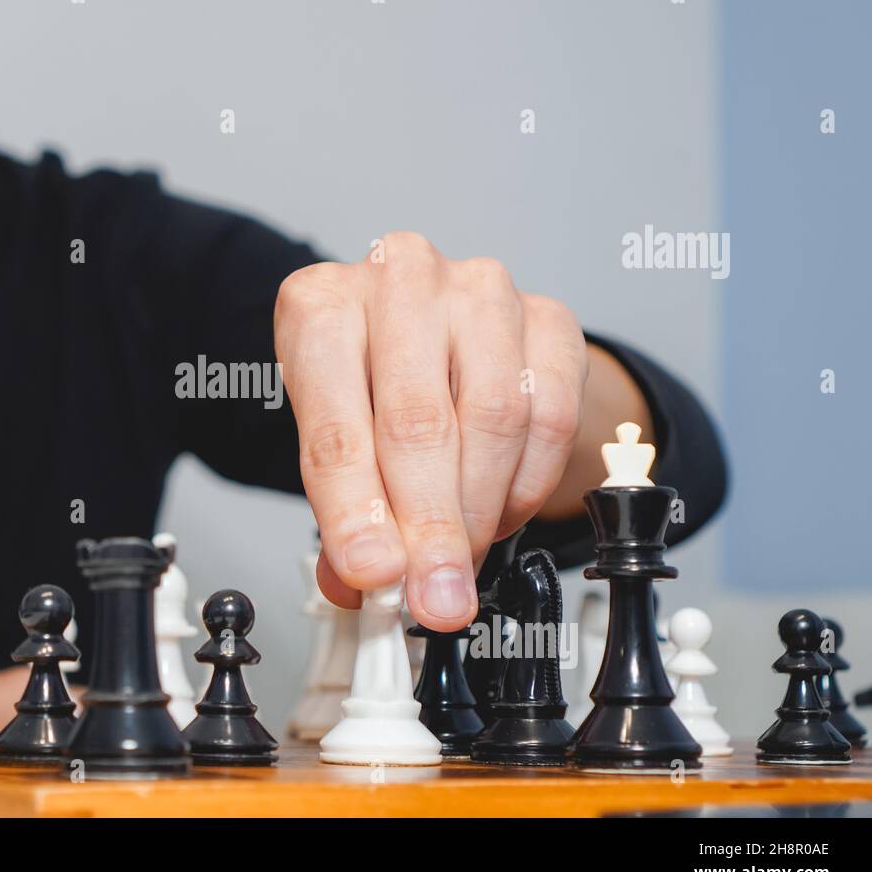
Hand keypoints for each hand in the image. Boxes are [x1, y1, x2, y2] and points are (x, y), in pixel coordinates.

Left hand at [274, 232, 590, 631]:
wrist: (436, 335)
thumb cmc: (368, 383)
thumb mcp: (331, 439)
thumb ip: (344, 511)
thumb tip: (367, 580)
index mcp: (320, 306)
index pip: (334, 424)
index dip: (355, 511)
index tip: (375, 573)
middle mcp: (398, 279)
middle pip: (417, 422)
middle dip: (429, 527)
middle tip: (434, 593)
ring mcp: (480, 289)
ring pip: (493, 419)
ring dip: (479, 510)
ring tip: (460, 556)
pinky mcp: (548, 316)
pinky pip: (550, 416)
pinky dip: (527, 483)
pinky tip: (500, 510)